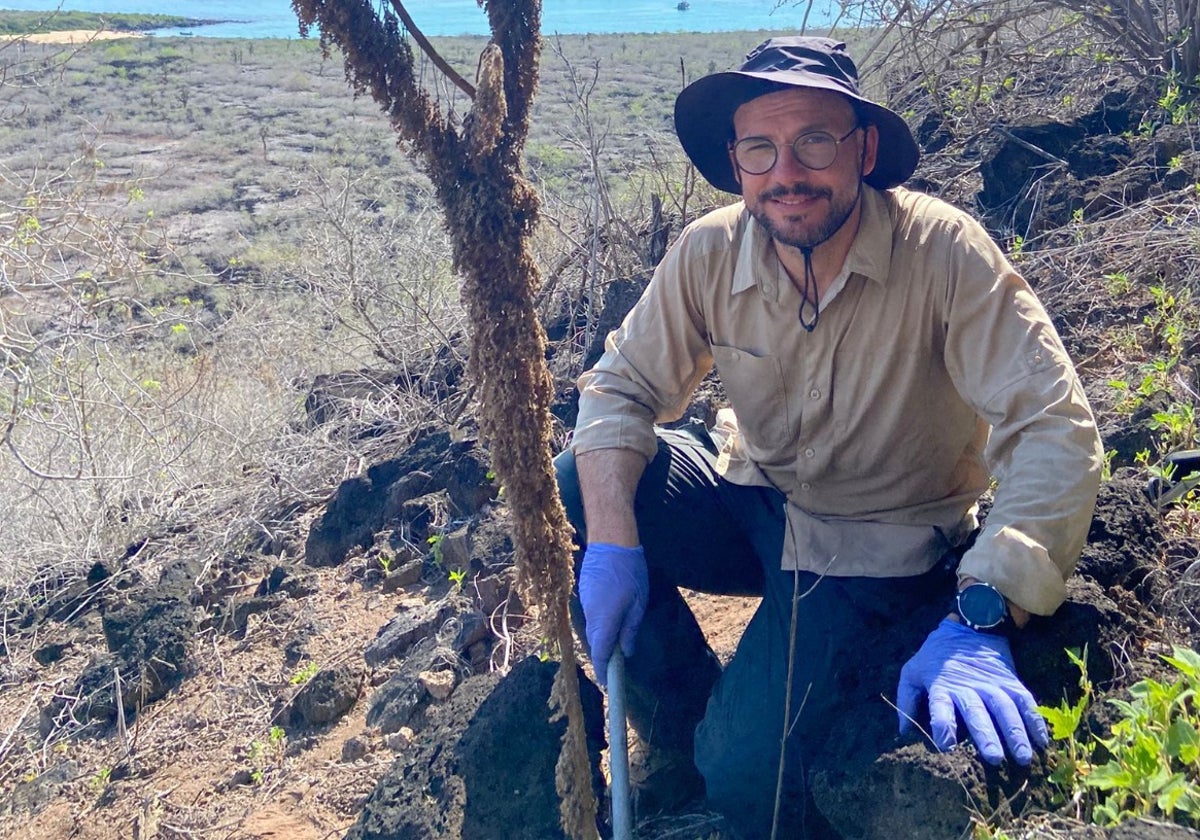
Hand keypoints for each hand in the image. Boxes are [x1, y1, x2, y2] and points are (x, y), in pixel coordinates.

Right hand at [578, 542, 648, 686]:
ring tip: (615, 644)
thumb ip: (630, 630)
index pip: (601, 653)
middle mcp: (591, 616)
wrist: (611, 543)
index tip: (608, 683)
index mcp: (606, 620)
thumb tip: (627, 652)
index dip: (604, 670)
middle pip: (594, 644)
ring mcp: (585, 605)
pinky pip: (590, 618)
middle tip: (615, 666)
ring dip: (601, 640)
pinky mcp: (584, 596)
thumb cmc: (630, 573)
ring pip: (591, 631)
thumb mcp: (638, 603)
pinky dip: (598, 626)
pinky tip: (610, 621)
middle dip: (603, 658)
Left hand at [896, 618, 1047, 764]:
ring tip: (1022, 757)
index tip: (945, 745)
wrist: (969, 627)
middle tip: (994, 759)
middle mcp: (969, 686)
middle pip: (978, 712)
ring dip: (1015, 733)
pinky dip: (1035, 721)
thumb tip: (904, 732)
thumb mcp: (913, 671)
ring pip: (1005, 709)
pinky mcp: (1011, 682)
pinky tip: (1042, 741)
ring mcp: (993, 684)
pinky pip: (1025, 702)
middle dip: (986, 735)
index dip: (942, 724)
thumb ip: (906, 700)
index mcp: (942, 685)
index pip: (940, 706)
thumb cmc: (936, 656)